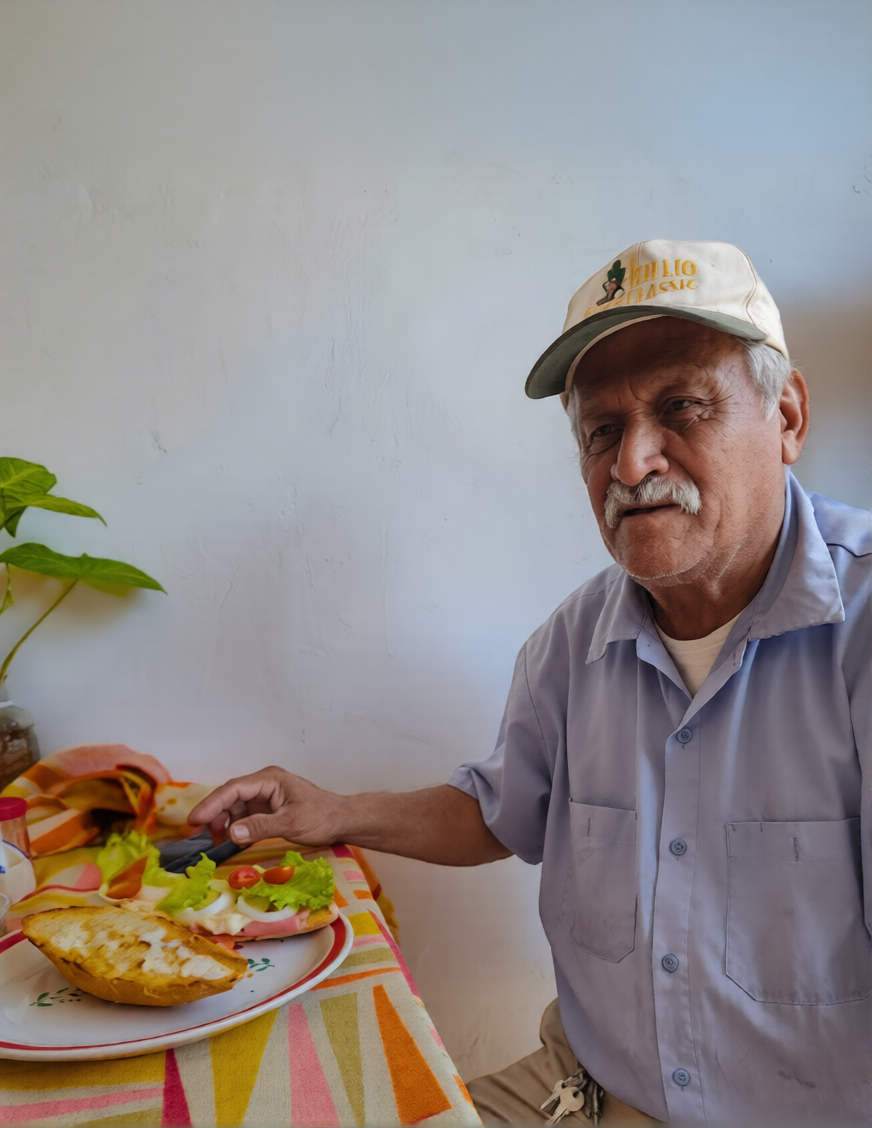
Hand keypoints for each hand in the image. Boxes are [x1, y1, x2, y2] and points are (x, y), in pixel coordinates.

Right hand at [187, 766, 342, 847]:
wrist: (341, 821)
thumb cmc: (322, 817)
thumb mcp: (291, 823)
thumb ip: (260, 827)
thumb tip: (231, 833)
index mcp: (269, 779)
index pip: (233, 789)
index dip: (211, 804)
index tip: (195, 821)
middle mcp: (264, 785)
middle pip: (230, 797)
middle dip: (212, 815)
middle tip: (197, 836)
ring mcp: (265, 797)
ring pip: (234, 808)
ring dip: (222, 824)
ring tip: (213, 842)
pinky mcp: (267, 810)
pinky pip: (244, 817)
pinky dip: (234, 829)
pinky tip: (228, 842)